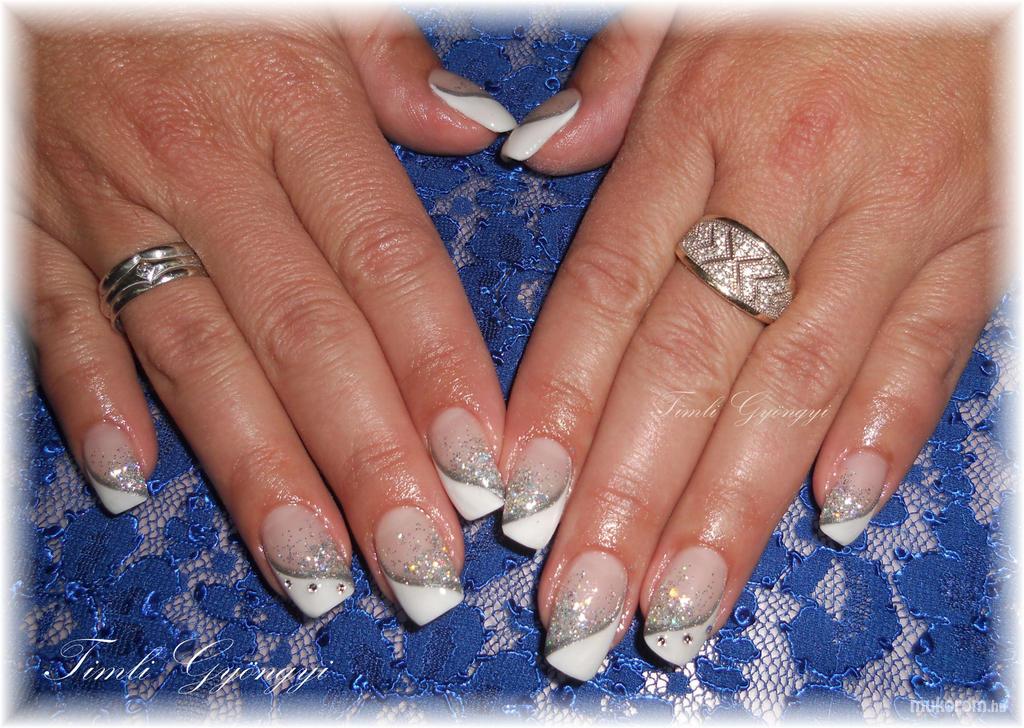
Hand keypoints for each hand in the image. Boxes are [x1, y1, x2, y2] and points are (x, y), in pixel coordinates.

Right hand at [24, 11, 516, 623]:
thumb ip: (394, 65)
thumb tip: (482, 128)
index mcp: (291, 104)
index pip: (387, 263)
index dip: (440, 371)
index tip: (484, 467)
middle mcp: (205, 168)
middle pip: (304, 338)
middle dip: (368, 464)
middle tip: (421, 566)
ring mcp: (109, 203)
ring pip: (195, 359)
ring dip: (257, 474)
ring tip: (316, 570)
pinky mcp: (33, 223)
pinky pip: (63, 325)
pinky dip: (93, 404)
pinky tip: (135, 484)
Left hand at [496, 15, 1000, 678]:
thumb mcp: (694, 4)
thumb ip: (614, 84)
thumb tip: (530, 153)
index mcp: (700, 121)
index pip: (609, 291)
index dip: (561, 407)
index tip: (521, 508)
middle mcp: (791, 174)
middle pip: (693, 361)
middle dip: (633, 498)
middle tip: (587, 609)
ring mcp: (898, 210)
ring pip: (802, 381)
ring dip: (736, 505)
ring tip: (682, 607)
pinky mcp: (987, 227)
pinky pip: (933, 347)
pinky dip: (885, 432)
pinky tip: (834, 513)